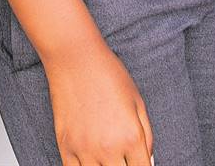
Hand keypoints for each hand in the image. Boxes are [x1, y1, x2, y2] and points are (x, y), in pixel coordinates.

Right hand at [45, 45, 152, 164]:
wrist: (75, 58)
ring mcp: (85, 149)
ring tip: (107, 159)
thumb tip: (148, 160)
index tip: (138, 162)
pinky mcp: (65, 146)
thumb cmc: (109, 75)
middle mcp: (109, 148)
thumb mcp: (138, 103)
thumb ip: (147, 135)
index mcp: (132, 137)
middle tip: (122, 159)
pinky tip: (91, 162)